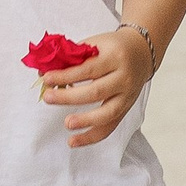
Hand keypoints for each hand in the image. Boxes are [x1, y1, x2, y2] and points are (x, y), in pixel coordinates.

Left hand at [36, 25, 151, 146]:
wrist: (141, 53)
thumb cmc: (112, 47)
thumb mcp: (95, 44)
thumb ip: (72, 57)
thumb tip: (44, 72)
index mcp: (115, 57)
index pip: (88, 69)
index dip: (66, 75)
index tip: (47, 79)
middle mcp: (124, 78)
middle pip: (97, 92)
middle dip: (70, 97)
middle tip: (48, 98)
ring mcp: (127, 96)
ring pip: (107, 113)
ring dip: (85, 121)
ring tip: (67, 124)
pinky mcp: (126, 110)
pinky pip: (110, 127)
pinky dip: (92, 136)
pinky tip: (73, 141)